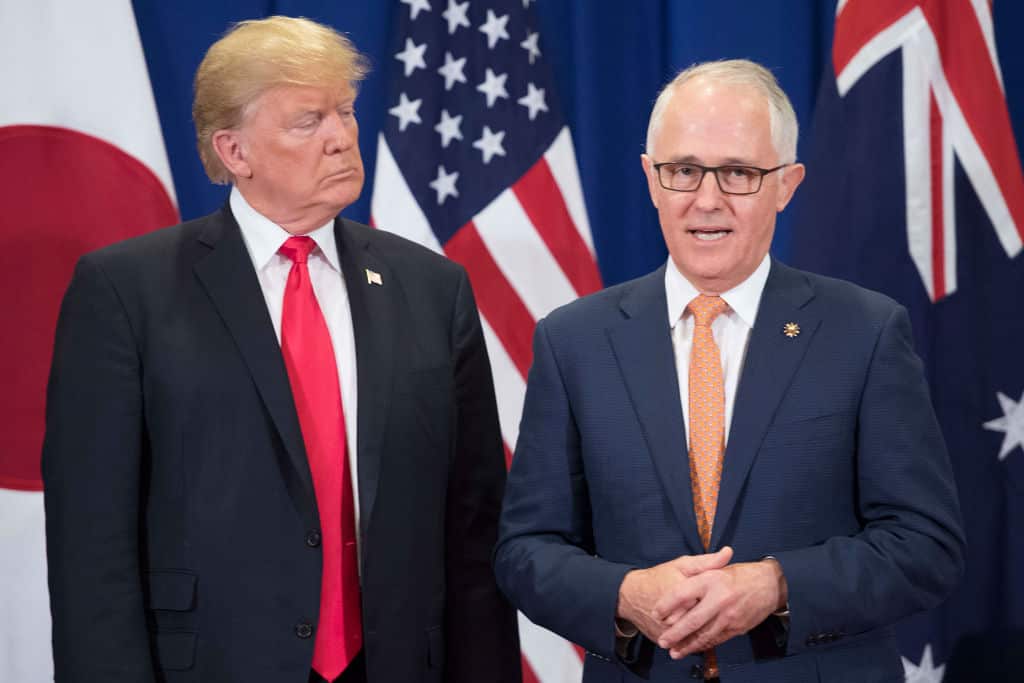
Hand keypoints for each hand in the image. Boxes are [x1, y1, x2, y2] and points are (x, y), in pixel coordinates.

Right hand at [615, 547, 732, 642]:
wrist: (631, 595)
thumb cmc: (659, 577)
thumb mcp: (682, 565)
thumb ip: (706, 562)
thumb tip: (728, 552)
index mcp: (685, 593)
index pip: (712, 603)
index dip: (723, 604)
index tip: (730, 601)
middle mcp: (675, 614)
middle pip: (705, 623)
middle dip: (717, 622)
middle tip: (724, 616)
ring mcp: (668, 630)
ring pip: (694, 637)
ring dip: (707, 636)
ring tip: (714, 628)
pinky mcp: (662, 639)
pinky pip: (682, 644)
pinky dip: (691, 643)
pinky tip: (700, 637)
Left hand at [653, 558, 786, 658]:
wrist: (770, 584)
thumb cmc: (739, 574)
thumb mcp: (716, 568)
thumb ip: (695, 575)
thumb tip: (673, 587)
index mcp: (711, 579)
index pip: (682, 594)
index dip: (666, 605)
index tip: (655, 613)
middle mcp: (719, 598)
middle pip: (692, 620)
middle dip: (675, 634)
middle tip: (662, 641)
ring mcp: (729, 615)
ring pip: (704, 635)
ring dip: (688, 646)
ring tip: (674, 652)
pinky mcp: (737, 627)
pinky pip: (717, 639)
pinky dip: (703, 646)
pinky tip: (694, 649)